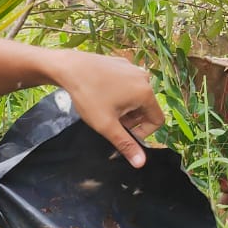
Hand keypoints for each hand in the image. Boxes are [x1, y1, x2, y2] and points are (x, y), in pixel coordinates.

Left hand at [49, 51, 163, 166]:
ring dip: (125, 107)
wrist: (69, 67)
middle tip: (110, 121)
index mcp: (146, 93)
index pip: (157, 121)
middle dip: (131, 119)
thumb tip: (141, 164)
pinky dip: (120, 93)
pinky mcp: (122, 63)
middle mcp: (144, 78)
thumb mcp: (107, 125)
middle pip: (146, 108)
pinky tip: (102, 94)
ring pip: (136, 96)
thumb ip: (125, 144)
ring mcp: (133, 68)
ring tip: (105, 108)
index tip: (123, 132)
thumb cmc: (89, 96)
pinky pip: (128, 84)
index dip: (142, 132)